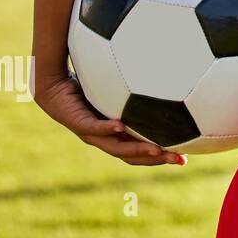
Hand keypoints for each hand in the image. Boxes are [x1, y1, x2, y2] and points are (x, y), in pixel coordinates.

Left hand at [33, 70, 185, 166]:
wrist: (53, 86)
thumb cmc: (87, 85)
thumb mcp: (118, 90)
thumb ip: (137, 91)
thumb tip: (166, 78)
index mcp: (114, 136)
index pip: (140, 152)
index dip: (161, 157)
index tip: (184, 158)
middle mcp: (103, 139)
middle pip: (132, 156)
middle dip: (156, 159)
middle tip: (178, 159)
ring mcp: (90, 133)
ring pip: (115, 147)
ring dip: (136, 149)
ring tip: (157, 149)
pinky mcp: (77, 122)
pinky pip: (94, 127)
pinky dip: (108, 127)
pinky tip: (121, 125)